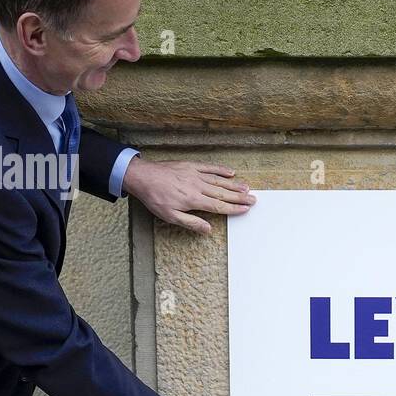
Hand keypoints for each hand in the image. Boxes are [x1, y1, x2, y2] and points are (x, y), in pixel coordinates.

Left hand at [122, 157, 255, 234]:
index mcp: (194, 200)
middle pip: (223, 193)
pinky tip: (230, 172)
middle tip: (253, 199)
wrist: (142, 177)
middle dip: (240, 197)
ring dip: (234, 184)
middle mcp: (197, 186)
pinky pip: (209, 167)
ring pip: (219, 180)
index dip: (234, 208)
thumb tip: (208, 229)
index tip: (245, 209)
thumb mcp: (169, 216)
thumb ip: (191, 223)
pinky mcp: (190, 166)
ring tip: (247, 188)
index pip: (219, 205)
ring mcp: (195, 174)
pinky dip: (220, 169)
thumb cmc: (154, 198)